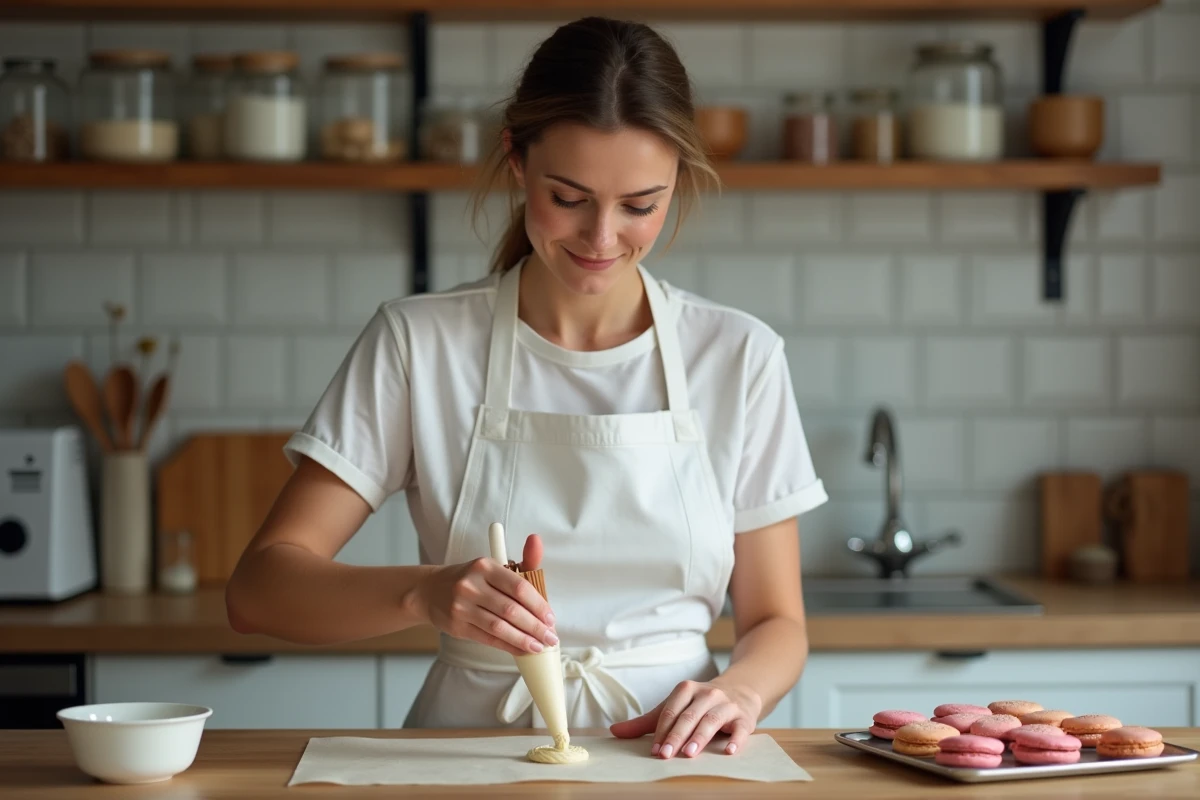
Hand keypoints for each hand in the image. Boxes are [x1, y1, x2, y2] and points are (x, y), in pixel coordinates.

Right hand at [416, 534, 556, 656]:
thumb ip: (521, 561)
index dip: (538, 605)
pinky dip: (508, 646)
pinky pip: (488, 639)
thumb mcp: (493, 566)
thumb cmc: (471, 579)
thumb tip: (537, 540)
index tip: (551, 618)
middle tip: (551, 637)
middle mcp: (471, 585)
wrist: (430, 591)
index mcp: (485, 566)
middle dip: (535, 626)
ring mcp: (461, 607)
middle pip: (511, 610)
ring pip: (499, 627)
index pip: (519, 587)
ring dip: (523, 640)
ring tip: (539, 646)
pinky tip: (522, 650)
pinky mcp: (457, 626)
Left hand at [609, 679, 761, 757]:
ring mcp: (726, 704)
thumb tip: (615, 731)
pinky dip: (735, 739)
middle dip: (676, 736)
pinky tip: (729, 752)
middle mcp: (707, 694)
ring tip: (690, 753)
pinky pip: (740, 729)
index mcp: (686, 689)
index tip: (654, 750)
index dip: (662, 731)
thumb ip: (646, 722)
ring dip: (700, 736)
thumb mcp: (675, 708)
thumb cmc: (700, 704)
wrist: (740, 690)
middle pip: (689, 716)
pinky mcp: (744, 717)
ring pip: (711, 720)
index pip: (671, 711)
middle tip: (665, 755)